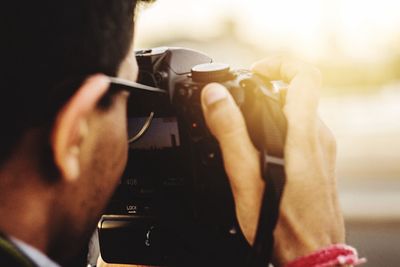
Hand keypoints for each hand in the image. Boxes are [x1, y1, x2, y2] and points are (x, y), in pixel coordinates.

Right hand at [200, 57, 344, 265]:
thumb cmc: (280, 224)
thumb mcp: (245, 178)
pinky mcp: (318, 164)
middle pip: (297, 94)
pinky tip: (258, 150)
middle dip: (266, 90)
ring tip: (243, 127)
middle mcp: (318, 138)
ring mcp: (321, 152)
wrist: (310, 254)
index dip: (280, 64)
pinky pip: (300, 133)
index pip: (306, 76)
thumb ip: (230, 132)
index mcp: (303, 135)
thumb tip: (215, 96)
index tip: (255, 72)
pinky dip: (278, 129)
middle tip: (239, 102)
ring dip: (270, 111)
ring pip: (298, 114)